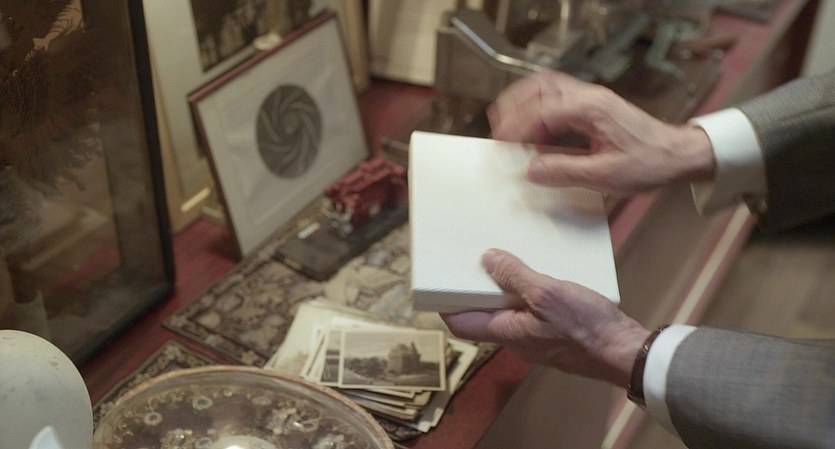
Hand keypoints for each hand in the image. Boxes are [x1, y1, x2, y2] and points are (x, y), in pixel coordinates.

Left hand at [442, 249, 648, 386]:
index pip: (461, 324)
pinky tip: (537, 275)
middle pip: (483, 316)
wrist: (624, 351)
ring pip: (508, 312)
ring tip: (504, 261)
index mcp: (507, 333)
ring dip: (503, 289)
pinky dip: (526, 293)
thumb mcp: (547, 293)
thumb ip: (515, 276)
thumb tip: (486, 259)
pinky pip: (530, 312)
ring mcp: (536, 338)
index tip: (438, 281)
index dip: (445, 304)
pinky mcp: (554, 333)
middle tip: (473, 262)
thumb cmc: (586, 327)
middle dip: (476, 290)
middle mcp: (516, 339)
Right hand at [487, 70, 714, 193]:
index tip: (503, 145)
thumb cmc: (651, 163)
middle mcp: (589, 97)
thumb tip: (532, 170)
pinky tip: (533, 130)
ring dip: (523, 103)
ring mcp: (591, 100)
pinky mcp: (593, 108)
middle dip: (513, 106)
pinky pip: (557, 98)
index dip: (517, 126)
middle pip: (539, 87)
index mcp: (591, 109)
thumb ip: (565, 172)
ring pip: (547, 87)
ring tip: (508, 125)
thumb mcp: (606, 176)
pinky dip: (538, 109)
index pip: (542, 109)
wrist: (679, 155)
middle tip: (498, 130)